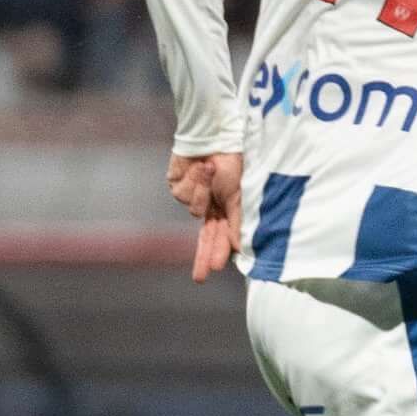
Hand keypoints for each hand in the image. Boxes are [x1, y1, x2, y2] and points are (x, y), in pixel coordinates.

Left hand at [165, 151, 242, 284]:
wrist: (215, 137)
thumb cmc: (233, 164)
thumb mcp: (239, 196)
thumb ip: (237, 223)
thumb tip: (238, 248)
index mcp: (224, 209)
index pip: (219, 237)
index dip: (216, 253)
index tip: (214, 270)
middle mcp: (208, 205)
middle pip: (203, 237)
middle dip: (203, 256)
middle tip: (201, 278)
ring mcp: (192, 196)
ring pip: (194, 209)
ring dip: (204, 190)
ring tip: (212, 171)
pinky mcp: (177, 185)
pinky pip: (182, 193)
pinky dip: (194, 181)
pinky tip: (200, 167)